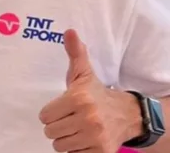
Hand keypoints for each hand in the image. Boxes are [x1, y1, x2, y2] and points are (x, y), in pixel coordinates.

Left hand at [39, 29, 143, 151]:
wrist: (128, 115)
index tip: (62, 108)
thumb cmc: (97, 94)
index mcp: (78, 99)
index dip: (51, 112)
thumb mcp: (84, 74)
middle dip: (57, 126)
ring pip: (59, 145)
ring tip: (77, 129)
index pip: (44, 116)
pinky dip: (76, 150)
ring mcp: (95, 137)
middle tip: (69, 119)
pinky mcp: (101, 152)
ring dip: (65, 139)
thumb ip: (75, 53)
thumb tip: (69, 31)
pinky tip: (84, 139)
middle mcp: (87, 119)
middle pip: (50, 131)